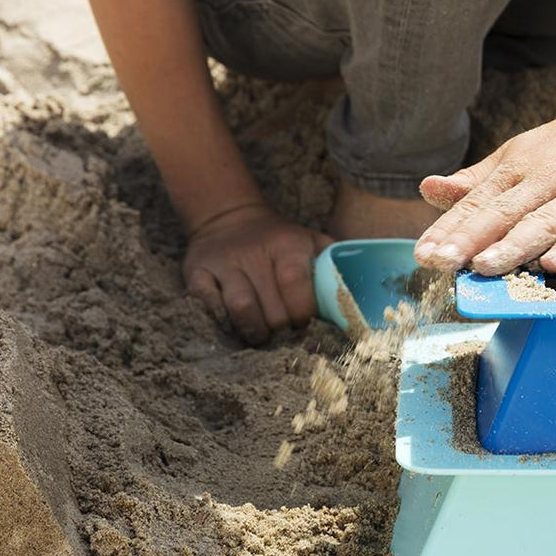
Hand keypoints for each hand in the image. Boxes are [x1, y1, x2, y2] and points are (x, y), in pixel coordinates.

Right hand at [184, 202, 332, 343]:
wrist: (230, 219)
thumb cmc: (281, 241)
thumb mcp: (312, 241)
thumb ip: (335, 264)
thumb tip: (359, 297)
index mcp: (288, 245)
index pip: (296, 285)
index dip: (303, 313)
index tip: (306, 325)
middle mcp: (254, 252)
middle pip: (272, 307)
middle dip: (282, 330)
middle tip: (286, 336)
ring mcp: (223, 262)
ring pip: (241, 309)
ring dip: (255, 332)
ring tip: (263, 336)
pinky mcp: (196, 272)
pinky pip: (209, 306)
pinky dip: (223, 322)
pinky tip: (235, 325)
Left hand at [414, 105, 555, 274]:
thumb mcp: (515, 156)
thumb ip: (474, 181)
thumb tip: (427, 189)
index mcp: (517, 169)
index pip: (477, 202)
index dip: (450, 229)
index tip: (424, 254)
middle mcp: (547, 180)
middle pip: (505, 213)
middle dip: (471, 238)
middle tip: (441, 263)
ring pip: (545, 222)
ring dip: (514, 245)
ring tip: (485, 266)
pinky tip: (554, 264)